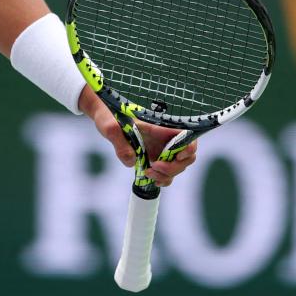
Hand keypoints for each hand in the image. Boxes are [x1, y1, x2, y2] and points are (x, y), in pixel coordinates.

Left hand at [78, 86, 197, 187]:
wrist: (107, 118)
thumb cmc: (110, 116)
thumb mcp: (111, 127)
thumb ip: (120, 142)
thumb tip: (131, 161)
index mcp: (163, 125)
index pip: (188, 136)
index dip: (189, 147)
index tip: (178, 156)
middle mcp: (167, 137)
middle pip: (186, 156)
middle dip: (174, 167)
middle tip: (154, 167)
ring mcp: (162, 148)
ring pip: (178, 166)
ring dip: (167, 175)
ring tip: (148, 173)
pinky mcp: (155, 157)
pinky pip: (167, 172)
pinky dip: (163, 178)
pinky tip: (152, 178)